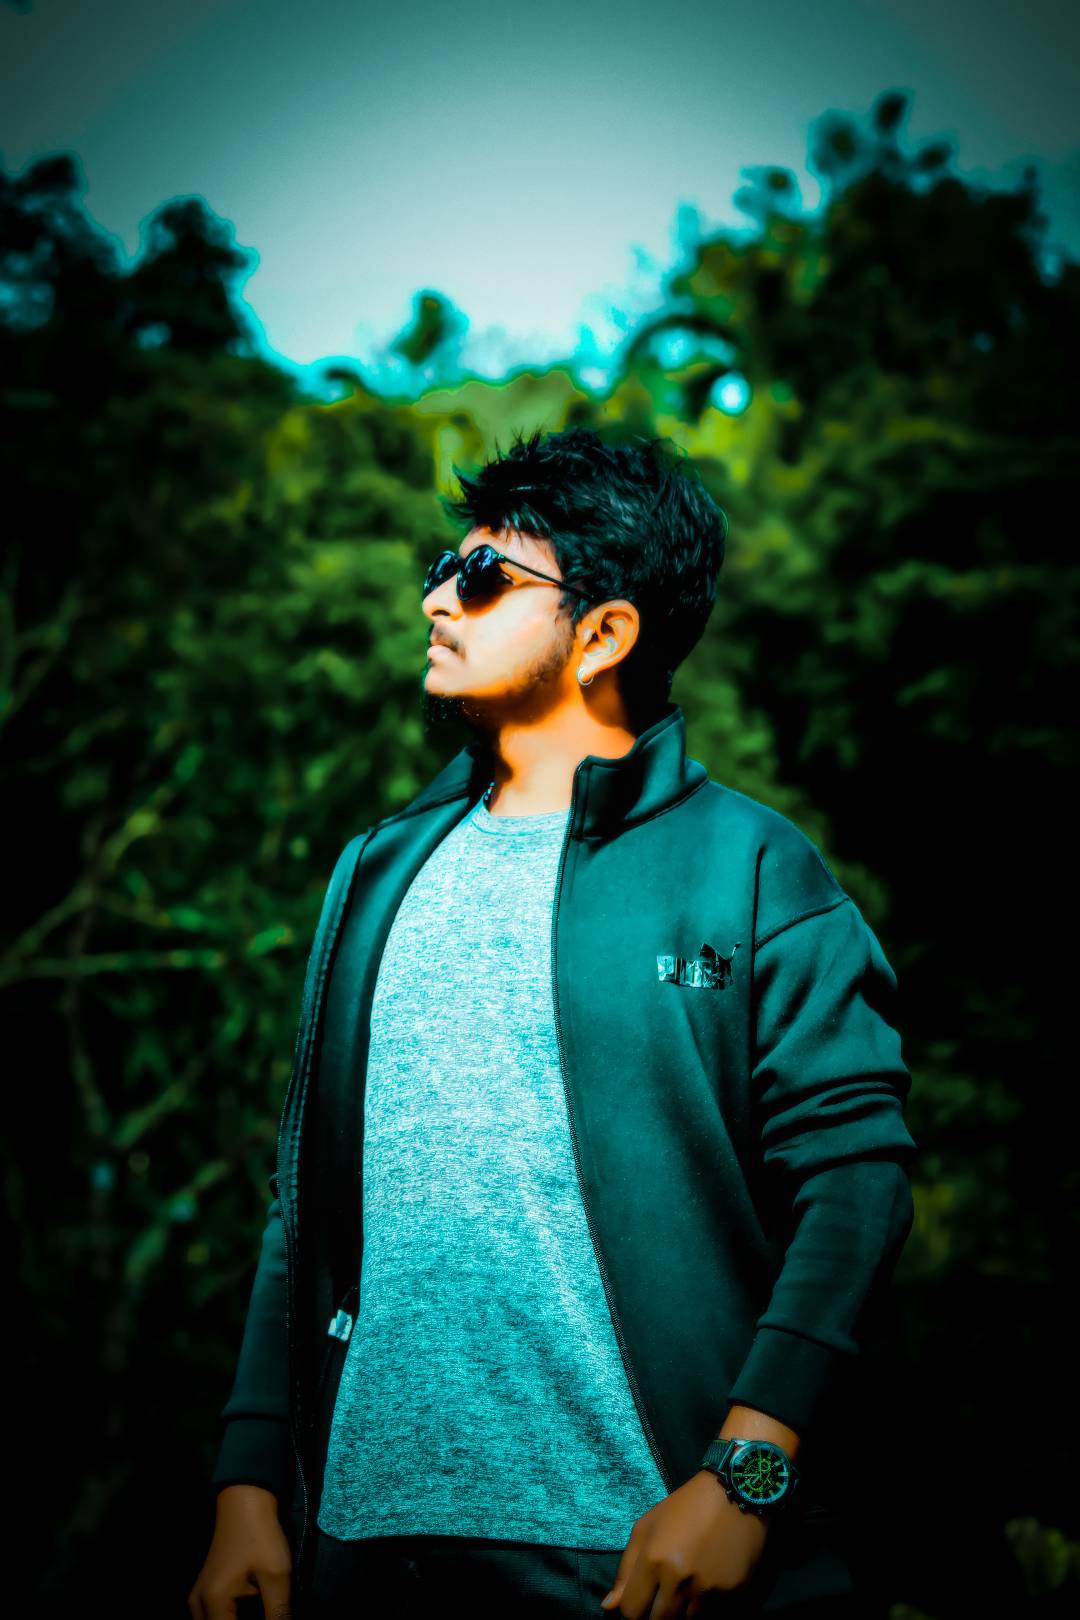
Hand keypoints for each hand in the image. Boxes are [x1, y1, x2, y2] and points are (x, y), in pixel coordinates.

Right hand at [188, 1484, 292, 1619]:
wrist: (245, 1499)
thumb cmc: (261, 1535)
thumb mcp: (276, 1575)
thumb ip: (278, 1613)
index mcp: (213, 1603)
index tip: (274, 1618)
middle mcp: (198, 1605)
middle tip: (270, 1612)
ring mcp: (198, 1599)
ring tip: (265, 1610)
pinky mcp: (205, 1592)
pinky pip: (215, 1617)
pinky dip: (232, 1618)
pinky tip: (256, 1610)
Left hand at [599, 1470, 770, 1618]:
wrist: (734, 1494)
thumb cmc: (684, 1507)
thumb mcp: (647, 1527)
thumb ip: (626, 1569)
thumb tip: (609, 1607)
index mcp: (654, 1559)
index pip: (632, 1611)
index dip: (632, 1610)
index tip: (640, 1600)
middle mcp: (679, 1579)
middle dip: (654, 1615)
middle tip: (660, 1597)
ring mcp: (707, 1589)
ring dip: (680, 1610)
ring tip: (684, 1585)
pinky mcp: (732, 1592)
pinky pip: (710, 1612)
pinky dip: (703, 1603)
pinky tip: (706, 1581)